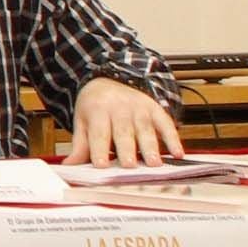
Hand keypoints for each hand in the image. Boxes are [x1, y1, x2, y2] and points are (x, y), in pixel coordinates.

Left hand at [64, 81, 183, 166]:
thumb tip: (70, 166)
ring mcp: (139, 109)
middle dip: (127, 150)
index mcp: (97, 111)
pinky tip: (178, 153)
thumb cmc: (95, 106)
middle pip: (123, 132)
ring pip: (145, 130)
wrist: (108, 79)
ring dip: (151, 147)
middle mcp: (119, 109)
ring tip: (154, 164)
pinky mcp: (155, 109)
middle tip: (130, 166)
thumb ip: (80, 145)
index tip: (102, 165)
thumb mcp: (83, 121)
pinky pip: (166, 124)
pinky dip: (173, 139)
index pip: (99, 133)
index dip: (99, 149)